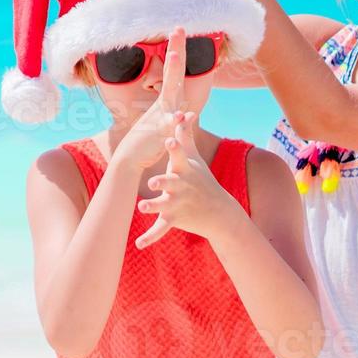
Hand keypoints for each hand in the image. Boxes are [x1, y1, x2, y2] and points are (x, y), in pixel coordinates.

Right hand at [112, 28, 188, 170]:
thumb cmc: (149, 140)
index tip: (180, 29)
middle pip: (172, 72)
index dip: (177, 50)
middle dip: (176, 50)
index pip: (174, 71)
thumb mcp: (166, 124)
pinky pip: (169, 124)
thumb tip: (188, 109)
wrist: (131, 157)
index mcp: (167, 99)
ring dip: (172, 73)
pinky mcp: (159, 132)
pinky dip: (175, 120)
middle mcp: (164, 102)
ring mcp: (161, 115)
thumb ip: (176, 116)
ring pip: (170, 91)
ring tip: (175, 55)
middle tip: (178, 29)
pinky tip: (182, 115)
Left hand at [134, 116, 241, 248]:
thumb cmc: (203, 179)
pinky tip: (138, 244)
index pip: (179, 155)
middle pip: (171, 182)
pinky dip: (150, 238)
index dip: (175, 147)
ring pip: (163, 205)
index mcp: (184, 170)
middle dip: (163, 182)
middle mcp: (181, 186)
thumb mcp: (194, 159)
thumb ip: (185, 136)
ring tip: (142, 207)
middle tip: (154, 182)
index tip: (170, 138)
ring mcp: (178, 204)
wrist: (219, 212)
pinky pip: (160, 229)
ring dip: (153, 206)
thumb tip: (183, 112)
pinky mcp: (174, 219)